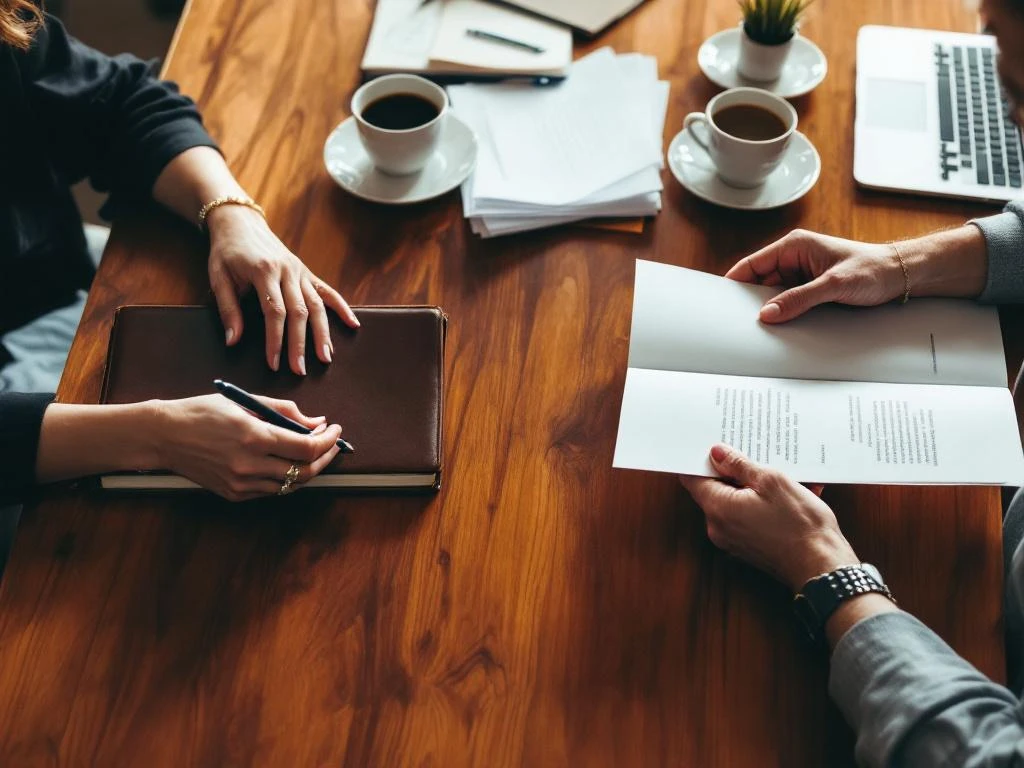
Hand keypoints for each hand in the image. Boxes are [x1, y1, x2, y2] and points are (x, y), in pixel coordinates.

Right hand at [154, 394, 342, 500]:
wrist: (163, 436)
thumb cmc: (202, 412)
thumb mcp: (245, 402)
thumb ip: (284, 411)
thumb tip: (315, 421)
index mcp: (254, 437)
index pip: (308, 448)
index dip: (329, 441)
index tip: (335, 430)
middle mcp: (250, 465)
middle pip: (305, 472)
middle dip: (326, 458)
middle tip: (331, 444)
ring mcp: (241, 484)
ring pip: (290, 485)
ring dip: (307, 469)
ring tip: (312, 452)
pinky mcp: (233, 494)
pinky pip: (271, 490)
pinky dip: (285, 477)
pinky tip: (286, 462)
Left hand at [205, 205, 359, 374]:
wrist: (240, 222)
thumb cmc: (226, 252)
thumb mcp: (218, 278)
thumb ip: (228, 310)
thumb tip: (233, 342)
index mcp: (264, 271)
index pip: (274, 312)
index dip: (275, 339)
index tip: (274, 363)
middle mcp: (287, 271)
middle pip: (299, 312)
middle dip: (300, 344)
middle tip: (300, 370)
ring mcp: (300, 271)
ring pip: (317, 305)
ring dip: (323, 333)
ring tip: (326, 358)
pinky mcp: (306, 272)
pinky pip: (327, 291)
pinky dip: (342, 308)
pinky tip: (353, 325)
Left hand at [678, 444, 857, 591]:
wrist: (823, 566)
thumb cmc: (799, 524)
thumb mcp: (771, 481)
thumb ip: (739, 464)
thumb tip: (716, 453)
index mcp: (718, 508)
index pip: (692, 478)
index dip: (701, 459)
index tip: (714, 446)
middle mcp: (719, 527)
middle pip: (716, 489)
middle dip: (736, 470)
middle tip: (756, 454)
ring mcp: (733, 540)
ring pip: (738, 502)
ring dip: (757, 486)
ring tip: (784, 474)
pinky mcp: (750, 546)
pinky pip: (750, 516)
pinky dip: (766, 503)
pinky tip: (793, 492)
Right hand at [725, 229, 903, 323]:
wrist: (899, 276)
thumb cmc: (872, 269)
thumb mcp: (832, 286)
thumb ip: (798, 299)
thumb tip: (767, 314)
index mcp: (794, 246)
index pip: (752, 264)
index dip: (734, 281)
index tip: (720, 300)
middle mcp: (794, 258)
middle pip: (759, 281)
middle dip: (751, 300)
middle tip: (740, 320)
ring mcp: (801, 274)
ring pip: (772, 294)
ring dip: (769, 309)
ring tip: (761, 325)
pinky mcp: (809, 288)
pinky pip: (788, 302)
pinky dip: (783, 313)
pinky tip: (780, 325)